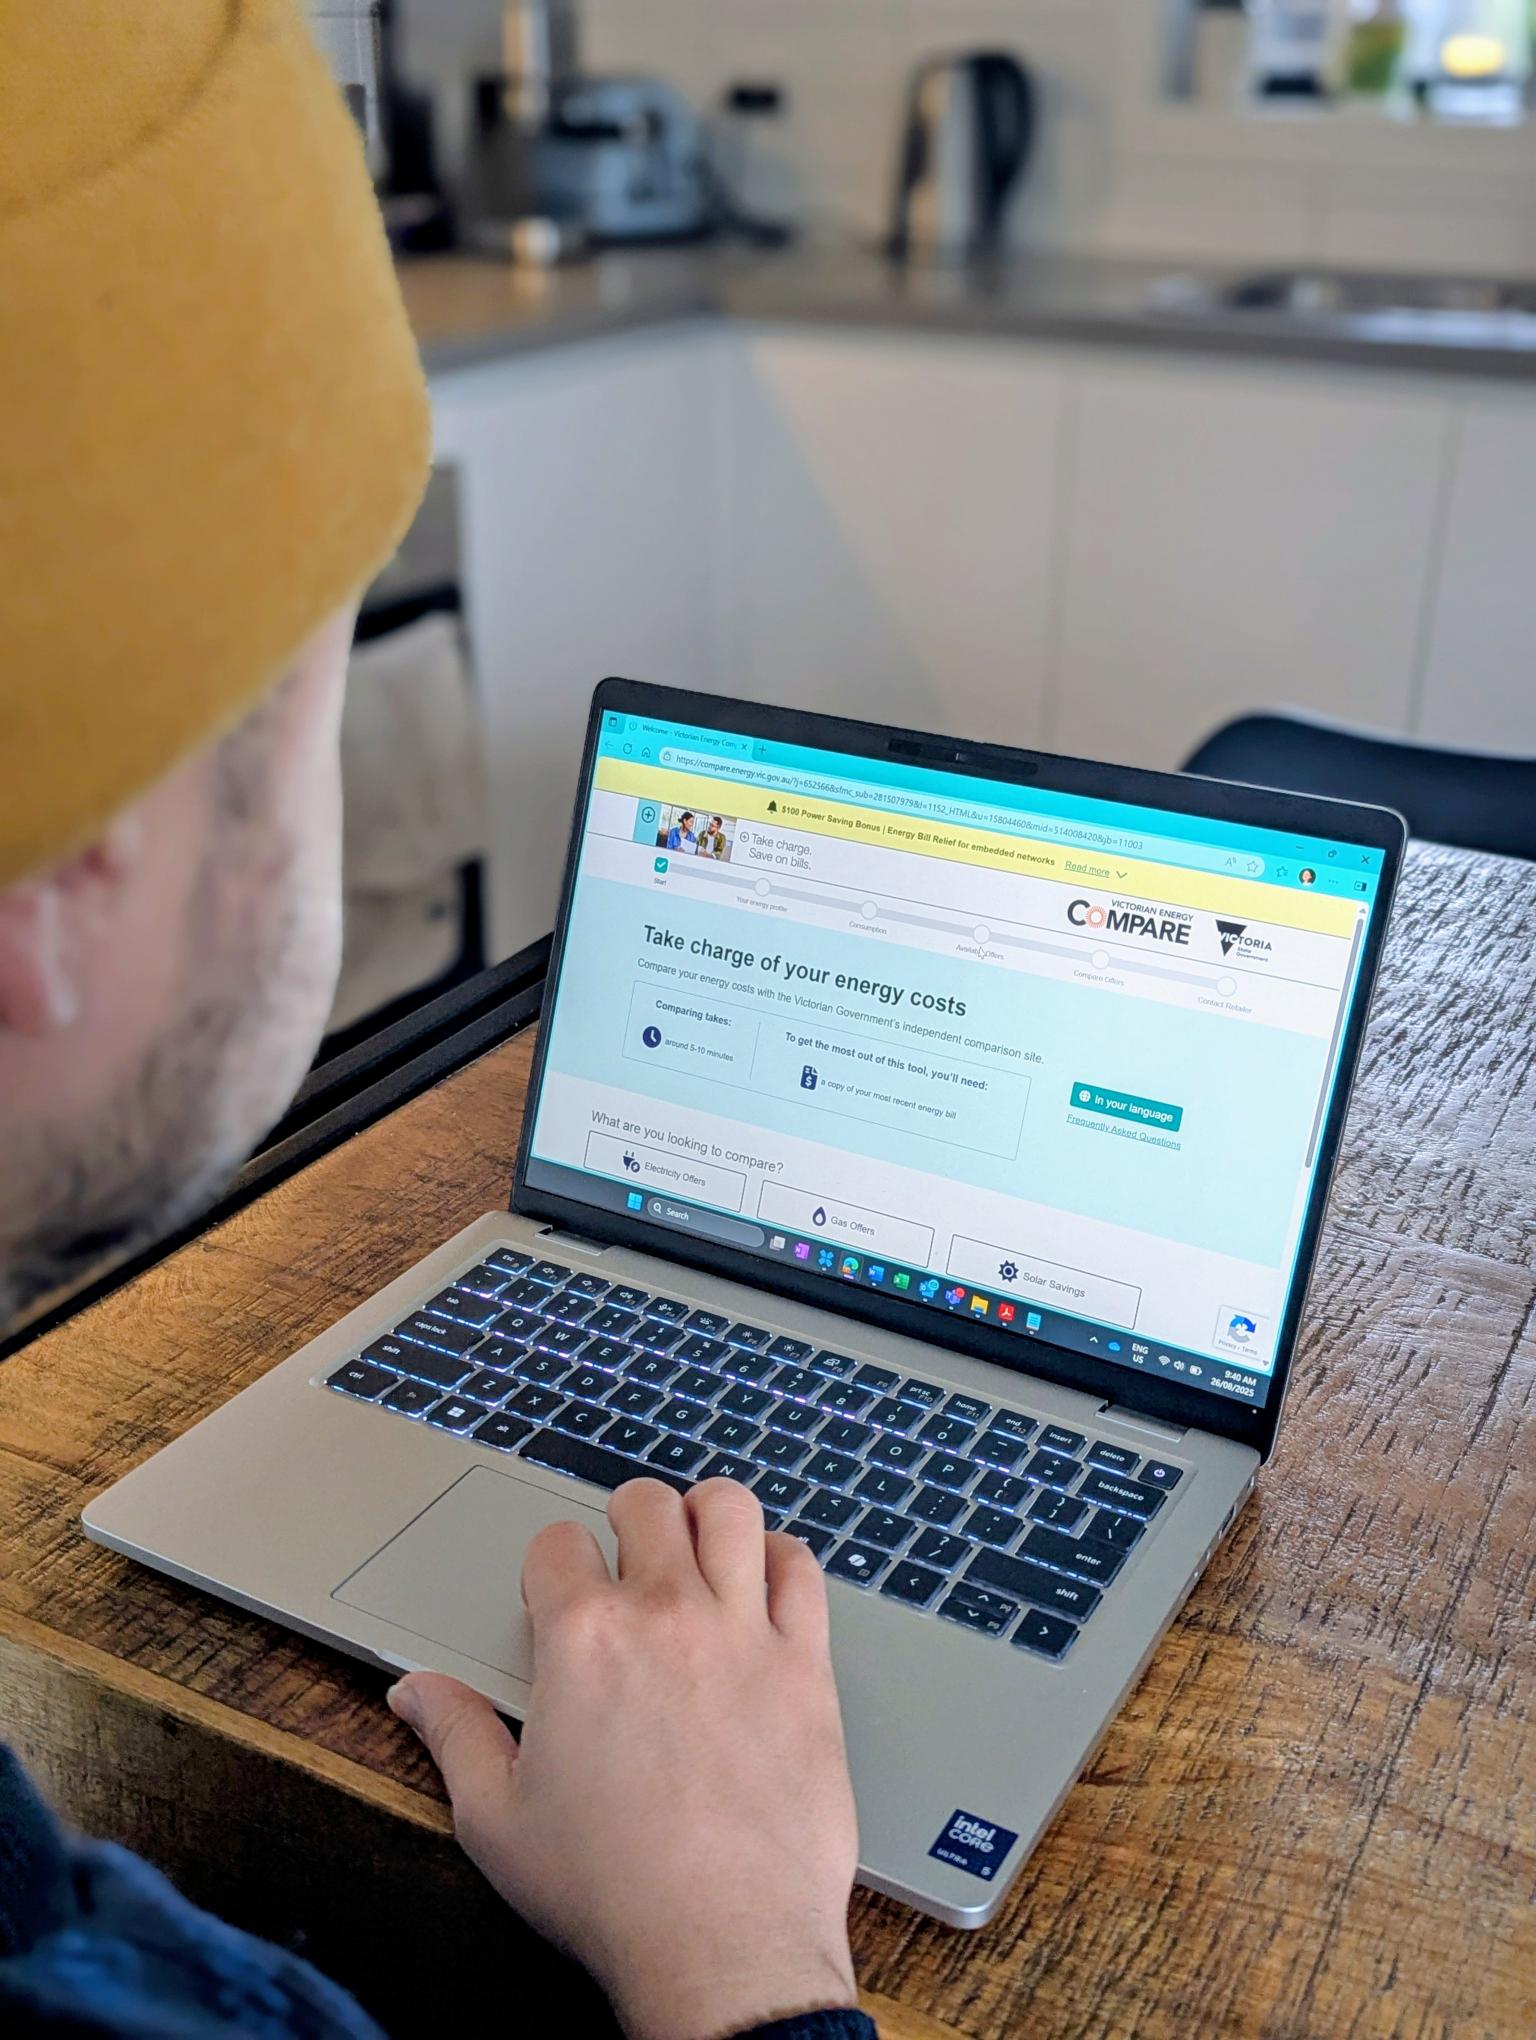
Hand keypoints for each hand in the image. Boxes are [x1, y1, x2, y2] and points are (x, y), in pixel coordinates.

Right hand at [387, 1478, 859, 2039]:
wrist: (722, 1946)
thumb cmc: (610, 1891)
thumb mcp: (498, 1822)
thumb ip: (455, 1736)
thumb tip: (414, 1691)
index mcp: (582, 1640)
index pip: (557, 1542)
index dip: (551, 1563)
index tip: (558, 1593)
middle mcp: (664, 1614)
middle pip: (647, 1505)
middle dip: (628, 1518)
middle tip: (628, 1553)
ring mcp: (743, 1632)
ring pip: (732, 1511)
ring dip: (709, 1514)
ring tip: (699, 1542)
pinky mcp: (806, 1664)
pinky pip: (803, 1570)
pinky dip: (783, 1559)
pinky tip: (767, 1583)